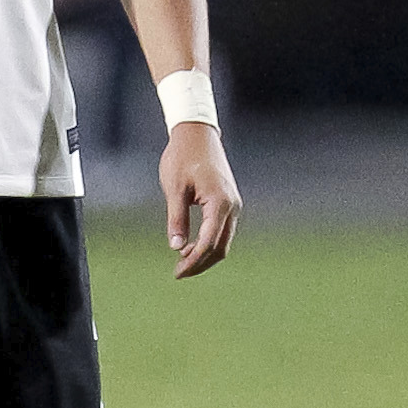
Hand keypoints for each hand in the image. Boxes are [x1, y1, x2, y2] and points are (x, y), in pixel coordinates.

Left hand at [160, 122, 240, 277]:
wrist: (197, 134)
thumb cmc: (183, 157)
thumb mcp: (174, 188)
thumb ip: (177, 219)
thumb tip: (176, 247)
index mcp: (220, 202)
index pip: (209, 242)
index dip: (194, 261)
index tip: (178, 272)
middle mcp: (232, 206)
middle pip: (220, 247)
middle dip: (200, 262)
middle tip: (178, 273)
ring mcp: (232, 204)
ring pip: (223, 240)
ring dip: (204, 254)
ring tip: (181, 261)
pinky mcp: (228, 202)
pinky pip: (221, 230)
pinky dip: (207, 242)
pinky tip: (189, 246)